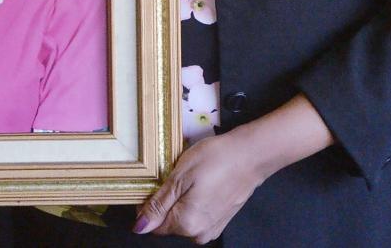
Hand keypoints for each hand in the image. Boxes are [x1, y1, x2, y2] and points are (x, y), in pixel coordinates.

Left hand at [134, 131, 264, 243]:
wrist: (251, 155)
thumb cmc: (216, 160)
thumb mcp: (179, 176)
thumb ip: (159, 204)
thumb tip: (140, 227)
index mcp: (186, 225)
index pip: (153, 225)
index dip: (149, 205)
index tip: (155, 184)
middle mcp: (199, 234)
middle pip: (168, 223)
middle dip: (165, 203)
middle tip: (173, 177)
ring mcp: (212, 229)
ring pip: (183, 219)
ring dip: (179, 202)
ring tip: (189, 178)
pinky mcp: (220, 221)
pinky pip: (197, 216)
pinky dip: (193, 202)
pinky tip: (200, 184)